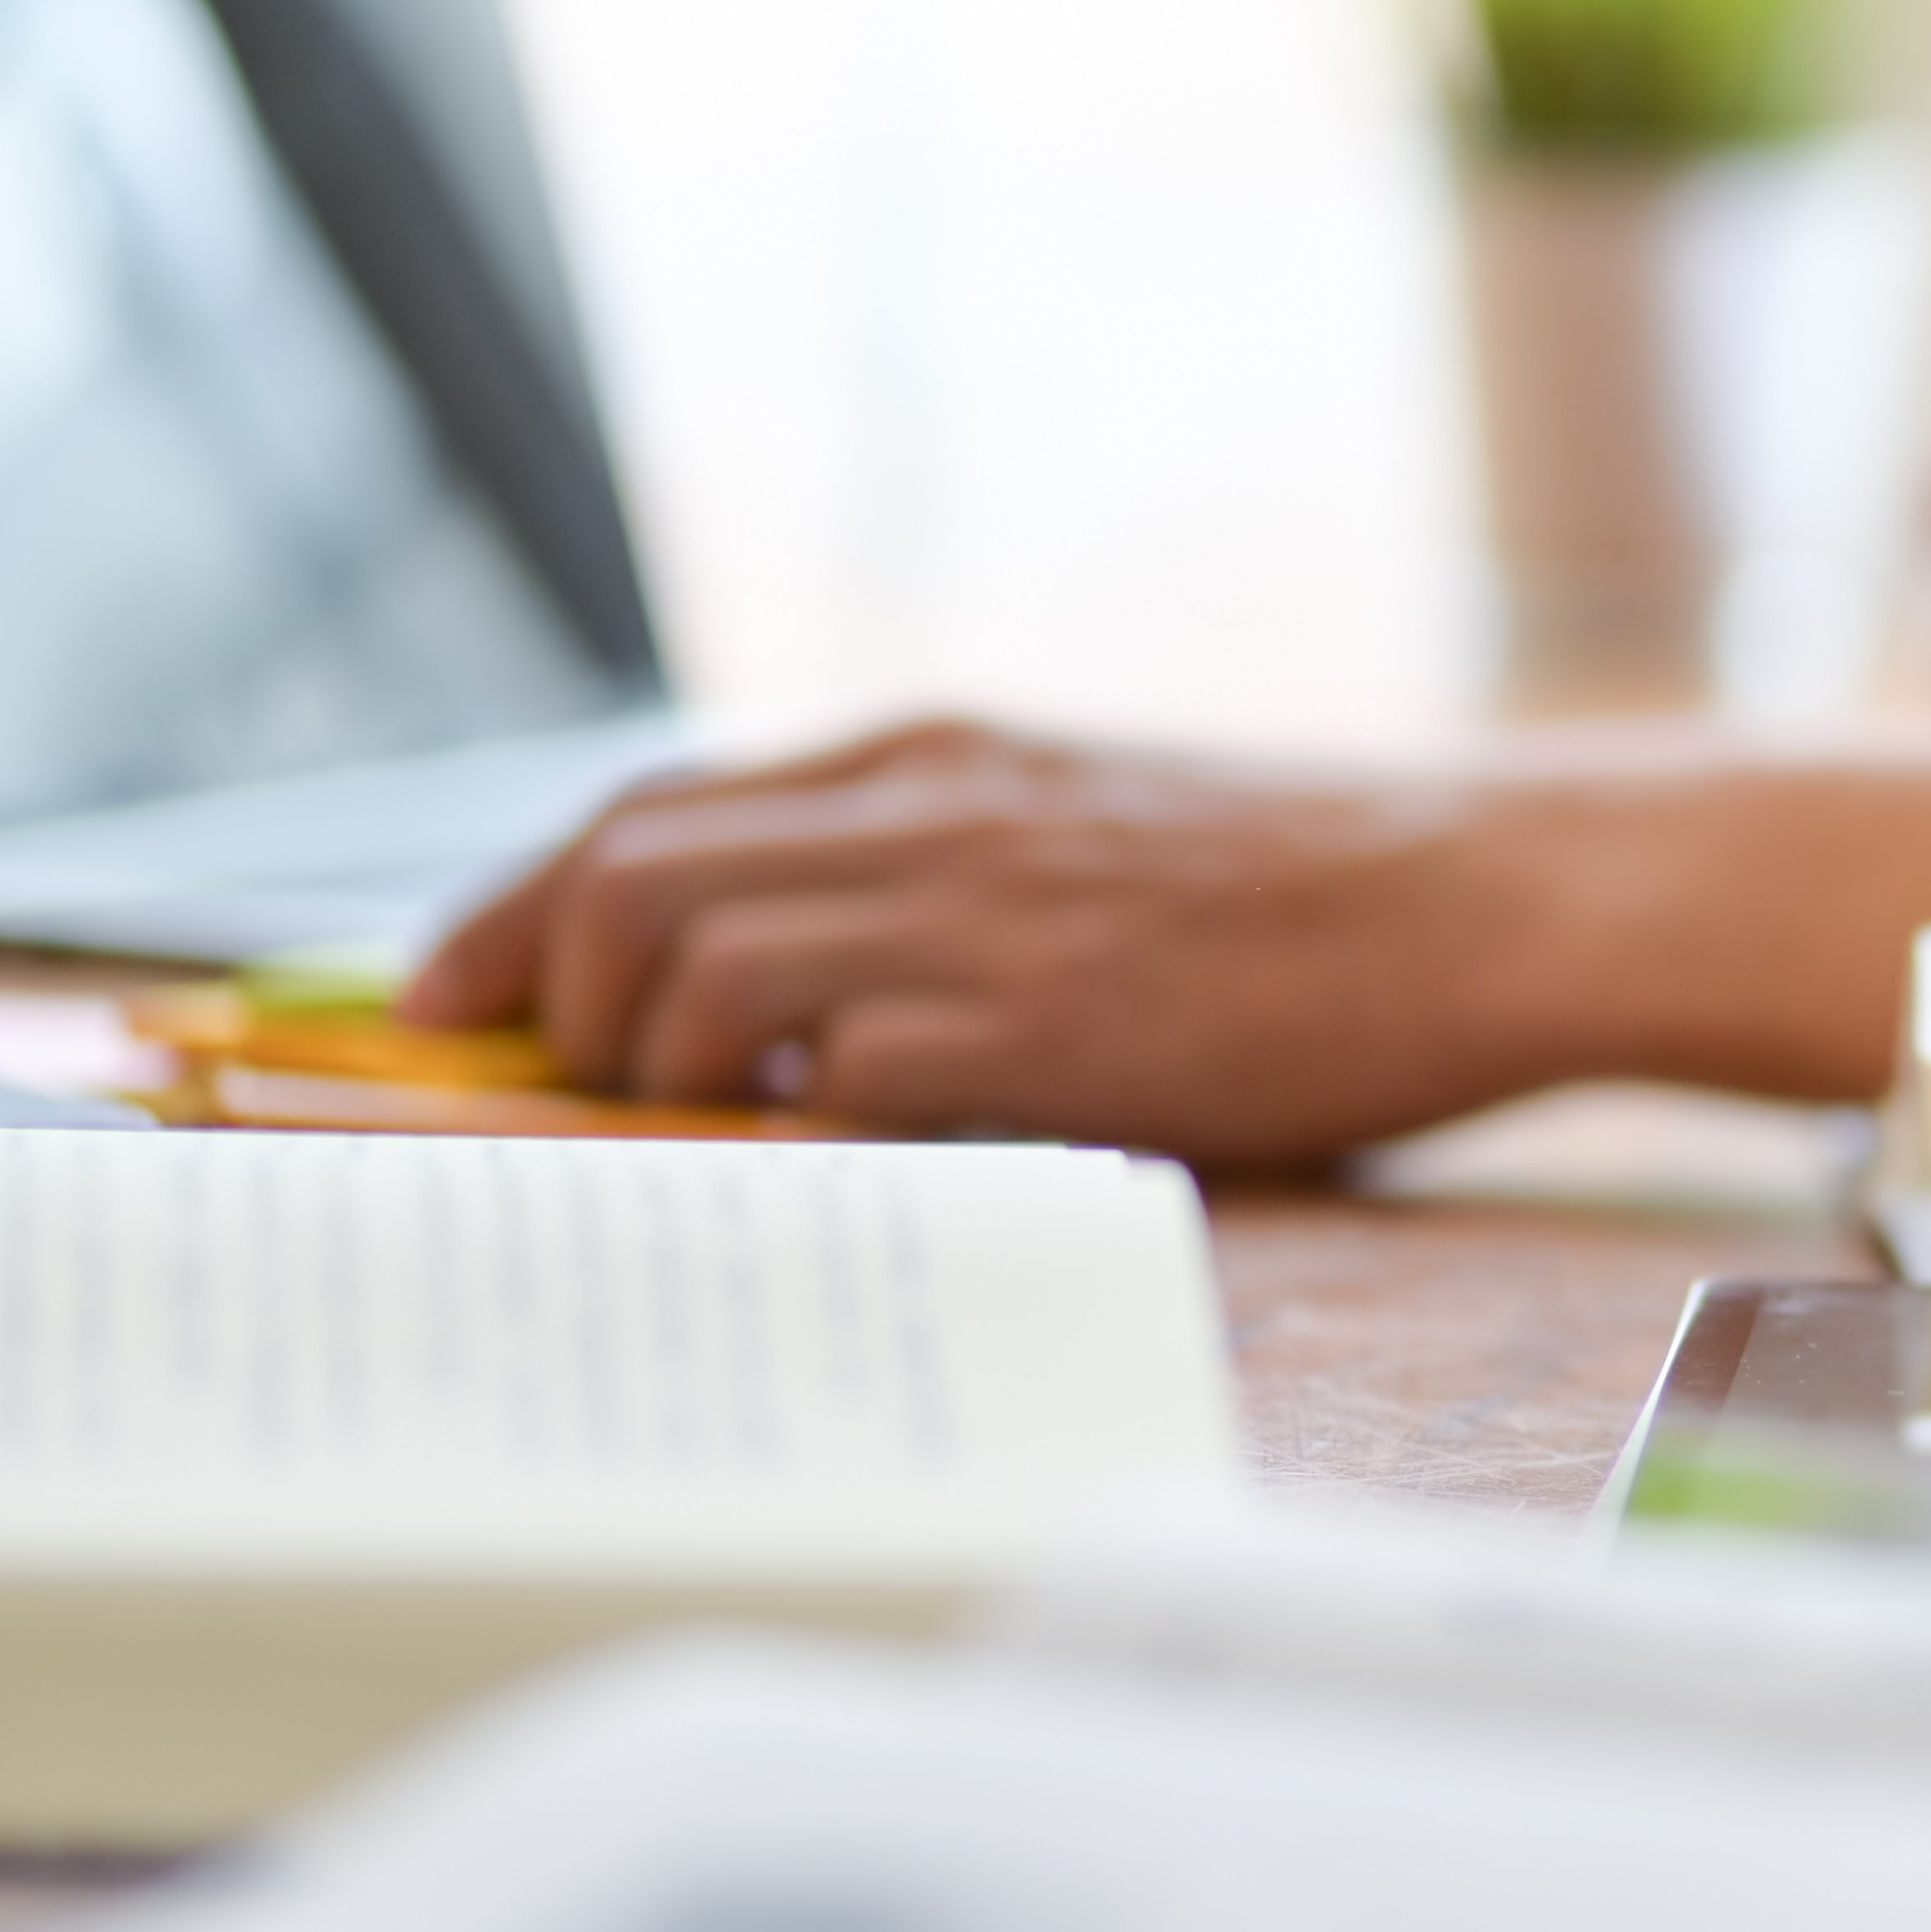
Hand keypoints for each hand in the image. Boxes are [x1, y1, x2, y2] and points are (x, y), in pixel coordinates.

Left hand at [403, 719, 1684, 1157]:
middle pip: (628, 879)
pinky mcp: (1037, 1024)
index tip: (447, 1001)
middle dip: (543, 999)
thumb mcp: (1084, 823)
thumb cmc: (1306, 894)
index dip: (510, 909)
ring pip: (695, 969)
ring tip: (696, 1142)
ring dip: (653, 1073)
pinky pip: (829, 1081)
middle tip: (541, 1099)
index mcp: (933, 755)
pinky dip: (783, 1137)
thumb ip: (934, 868)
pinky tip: (815, 1176)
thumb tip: (771, 974)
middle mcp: (927, 813)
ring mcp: (978, 915)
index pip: (650, 809)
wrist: (1482, 896)